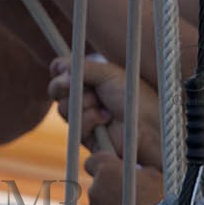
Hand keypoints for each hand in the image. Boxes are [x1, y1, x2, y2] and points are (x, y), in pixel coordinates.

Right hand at [49, 58, 163, 168]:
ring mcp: (83, 117)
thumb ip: (83, 68)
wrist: (148, 122)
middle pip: (56, 91)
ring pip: (64, 108)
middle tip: (77, 85)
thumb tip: (58, 67)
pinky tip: (106, 118)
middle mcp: (83, 97)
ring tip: (102, 104)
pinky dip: (90, 119)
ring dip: (83, 103)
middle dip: (66, 87)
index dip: (59, 71)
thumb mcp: (108, 74)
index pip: (61, 73)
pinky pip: (75, 126)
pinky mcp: (86, 136)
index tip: (63, 69)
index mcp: (88, 79)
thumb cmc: (133, 95)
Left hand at [84, 152, 165, 204]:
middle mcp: (95, 191)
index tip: (115, 168)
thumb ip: (140, 164)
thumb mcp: (156, 174)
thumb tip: (137, 165)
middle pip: (100, 186)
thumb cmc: (159, 204)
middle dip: (113, 188)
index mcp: (106, 171)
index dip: (104, 164)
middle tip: (135, 195)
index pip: (92, 161)